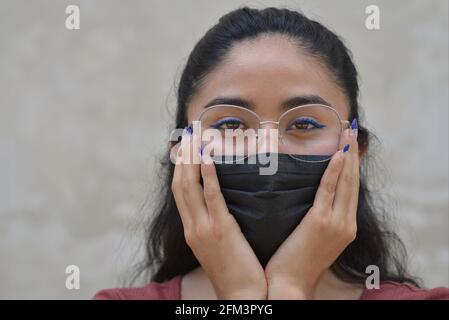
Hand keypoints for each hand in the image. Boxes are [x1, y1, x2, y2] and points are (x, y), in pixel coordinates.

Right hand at [171, 132, 266, 299]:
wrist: (241, 295)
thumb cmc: (235, 272)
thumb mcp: (218, 246)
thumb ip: (215, 225)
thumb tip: (221, 205)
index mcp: (192, 230)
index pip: (180, 192)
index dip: (180, 168)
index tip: (183, 148)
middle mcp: (192, 226)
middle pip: (180, 184)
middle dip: (182, 157)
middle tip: (188, 133)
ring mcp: (203, 228)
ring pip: (190, 187)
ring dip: (191, 159)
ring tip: (195, 137)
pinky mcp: (220, 230)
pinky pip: (212, 197)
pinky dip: (207, 176)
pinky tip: (207, 158)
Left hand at [265, 127, 359, 298]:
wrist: (289, 283)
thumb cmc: (297, 261)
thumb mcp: (315, 238)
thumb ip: (320, 218)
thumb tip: (314, 198)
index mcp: (346, 227)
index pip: (351, 189)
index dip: (352, 166)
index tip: (351, 145)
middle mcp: (347, 223)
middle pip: (353, 181)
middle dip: (353, 153)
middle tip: (352, 129)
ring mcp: (337, 223)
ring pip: (345, 182)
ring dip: (347, 155)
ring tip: (348, 132)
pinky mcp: (321, 221)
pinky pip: (329, 189)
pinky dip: (335, 170)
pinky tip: (338, 154)